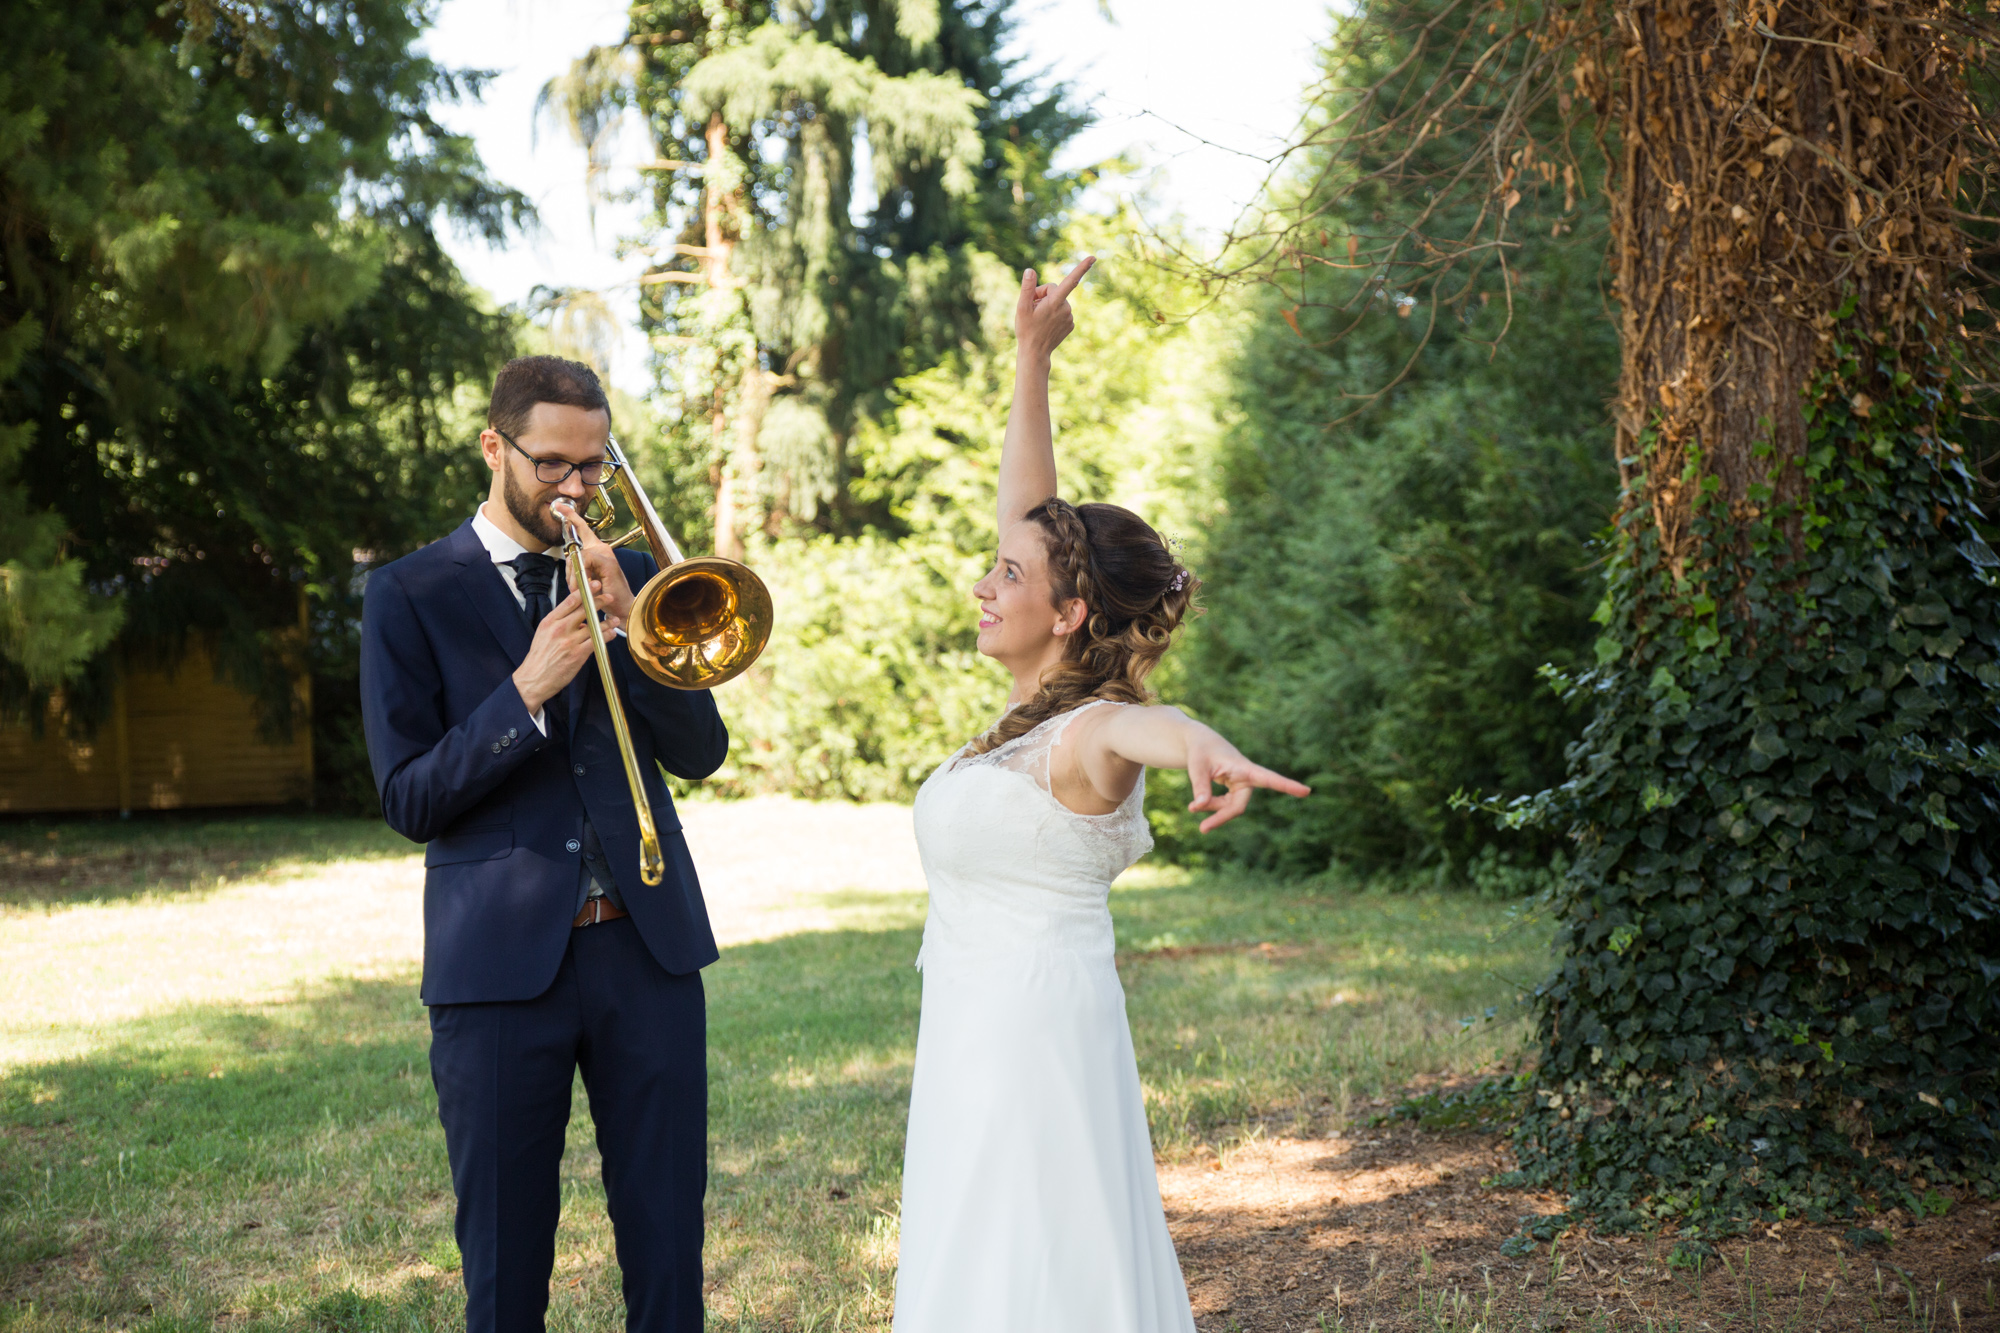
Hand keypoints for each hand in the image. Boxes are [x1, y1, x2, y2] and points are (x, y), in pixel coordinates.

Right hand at [512, 586, 624, 714]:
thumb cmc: (540, 656)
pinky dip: (606, 636)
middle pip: (584, 610)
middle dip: (600, 601)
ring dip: (607, 622)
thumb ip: (560, 622)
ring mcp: (569, 641)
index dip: (585, 591)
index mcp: (550, 621)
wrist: (534, 679)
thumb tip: (578, 617)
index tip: (594, 585)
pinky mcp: (578, 654)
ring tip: (614, 620)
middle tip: (609, 597)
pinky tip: (611, 634)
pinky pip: (597, 641)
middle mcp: (559, 629)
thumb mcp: (544, 633)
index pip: (570, 601)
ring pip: (594, 626)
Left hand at [550, 498, 635, 626]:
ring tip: (585, 590)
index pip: (583, 529)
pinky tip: (590, 585)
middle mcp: (602, 549)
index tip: (560, 506)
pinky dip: (583, 576)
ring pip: (577, 558)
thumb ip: (578, 570)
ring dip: (575, 577)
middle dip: (570, 572)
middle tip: (575, 586)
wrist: (622, 608)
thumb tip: (570, 566)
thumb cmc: (606, 596)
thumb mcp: (587, 581)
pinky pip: (584, 562)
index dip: (571, 517)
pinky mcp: (607, 561)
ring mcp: (605, 554)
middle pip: (573, 550)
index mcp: (598, 551)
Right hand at [1015, 255, 1094, 360]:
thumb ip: (1027, 288)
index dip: (1082, 268)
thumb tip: (1030, 271)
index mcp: (1055, 302)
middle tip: (1032, 308)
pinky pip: (1062, 311)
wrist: (1035, 353)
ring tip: (1039, 318)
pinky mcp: (1071, 324)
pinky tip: (1046, 324)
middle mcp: (1066, 308)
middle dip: (1043, 295)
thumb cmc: (1026, 330)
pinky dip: (1054, 314)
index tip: (1093, 257)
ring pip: (1058, 301)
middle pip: (1055, 290)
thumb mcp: (1021, 308)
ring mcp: (1070, 317)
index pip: (1070, 281)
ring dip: (1048, 305)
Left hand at [1186, 732, 1311, 833]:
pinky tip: (1196, 806)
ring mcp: (1241, 786)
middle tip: (1202, 829)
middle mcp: (1247, 778)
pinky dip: (1211, 807)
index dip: (1287, 786)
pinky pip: (1225, 806)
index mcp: (1245, 767)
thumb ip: (1199, 785)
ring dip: (1211, 809)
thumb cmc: (1201, 751)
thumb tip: (1199, 807)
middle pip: (1239, 806)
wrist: (1200, 744)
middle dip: (1221, 816)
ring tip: (1191, 807)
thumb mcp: (1197, 765)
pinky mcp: (1234, 791)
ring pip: (1230, 808)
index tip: (1306, 791)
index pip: (1269, 778)